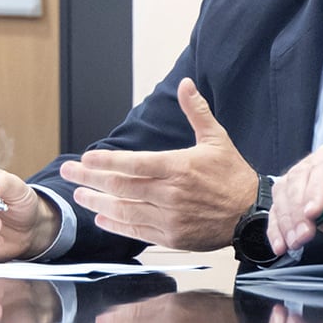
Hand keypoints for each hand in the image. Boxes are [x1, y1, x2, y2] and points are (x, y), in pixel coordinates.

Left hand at [61, 78, 259, 250]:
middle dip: (90, 180)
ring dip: (97, 203)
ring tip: (80, 196)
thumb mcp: (217, 140)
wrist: (252, 214)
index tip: (86, 159)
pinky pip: (137, 232)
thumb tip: (186, 84)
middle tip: (70, 172)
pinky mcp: (172, 237)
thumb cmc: (233, 176)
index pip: (132, 163)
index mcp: (179, 167)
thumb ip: (197, 112)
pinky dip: (116, 226)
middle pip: (120, 187)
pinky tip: (102, 219)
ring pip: (124, 210)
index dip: (105, 161)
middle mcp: (170, 194)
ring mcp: (170, 218)